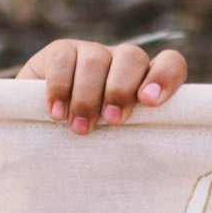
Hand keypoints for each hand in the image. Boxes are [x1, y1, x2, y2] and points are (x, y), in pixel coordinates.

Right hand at [17, 38, 187, 133]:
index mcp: (145, 81)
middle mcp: (122, 62)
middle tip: (112, 121)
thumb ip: (139, 141)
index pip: (170, 63)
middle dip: (121, 90)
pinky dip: (60, 88)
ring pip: (96, 60)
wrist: (41, 134)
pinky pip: (63, 60)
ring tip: (80, 129)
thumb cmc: (92, 146)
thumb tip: (157, 161)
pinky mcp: (60, 52)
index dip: (165, 78)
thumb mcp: (118, 144)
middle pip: (132, 57)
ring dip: (88, 96)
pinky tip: (56, 114)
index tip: (150, 103)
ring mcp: (91, 53)